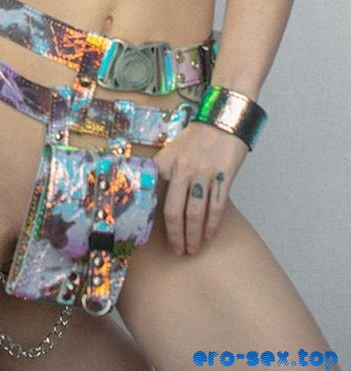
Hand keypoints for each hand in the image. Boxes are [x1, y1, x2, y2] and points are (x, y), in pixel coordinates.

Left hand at [155, 122, 246, 255]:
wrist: (223, 119)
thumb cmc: (197, 136)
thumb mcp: (173, 149)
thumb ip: (164, 170)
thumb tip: (155, 195)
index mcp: (166, 162)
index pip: (152, 194)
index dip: (149, 216)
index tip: (147, 233)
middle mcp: (182, 169)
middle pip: (173, 211)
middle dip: (174, 235)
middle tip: (177, 251)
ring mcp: (203, 174)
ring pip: (194, 214)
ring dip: (192, 236)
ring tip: (192, 249)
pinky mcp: (222, 178)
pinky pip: (216, 208)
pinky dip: (211, 225)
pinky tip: (208, 236)